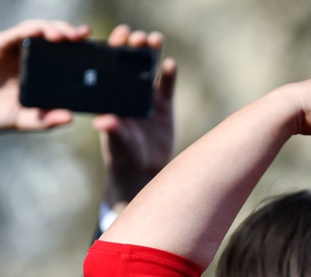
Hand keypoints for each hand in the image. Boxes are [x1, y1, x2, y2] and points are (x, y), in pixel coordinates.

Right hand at [0, 19, 89, 130]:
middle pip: (54, 36)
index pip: (65, 53)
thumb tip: (70, 117)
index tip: (97, 45)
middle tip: (82, 36)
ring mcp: (16, 49)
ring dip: (53, 28)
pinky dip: (32, 30)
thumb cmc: (3, 114)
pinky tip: (41, 32)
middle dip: (69, 32)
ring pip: (39, 29)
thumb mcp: (30, 120)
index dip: (80, 47)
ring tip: (65, 36)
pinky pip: (19, 33)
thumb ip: (48, 120)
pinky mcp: (2, 44)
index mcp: (44, 71)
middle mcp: (32, 56)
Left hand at [93, 25, 175, 207]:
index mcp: (112, 97)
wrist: (144, 172)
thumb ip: (113, 131)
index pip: (111, 69)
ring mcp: (147, 98)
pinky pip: (167, 86)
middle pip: (131, 65)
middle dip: (133, 48)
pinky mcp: (164, 107)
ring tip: (155, 39)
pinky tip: (170, 64)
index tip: (117, 39)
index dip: (113, 51)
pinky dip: (169, 75)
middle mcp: (128, 93)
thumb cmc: (122, 156)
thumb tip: (104, 121)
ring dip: (152, 54)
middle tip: (137, 36)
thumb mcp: (116, 143)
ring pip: (150, 71)